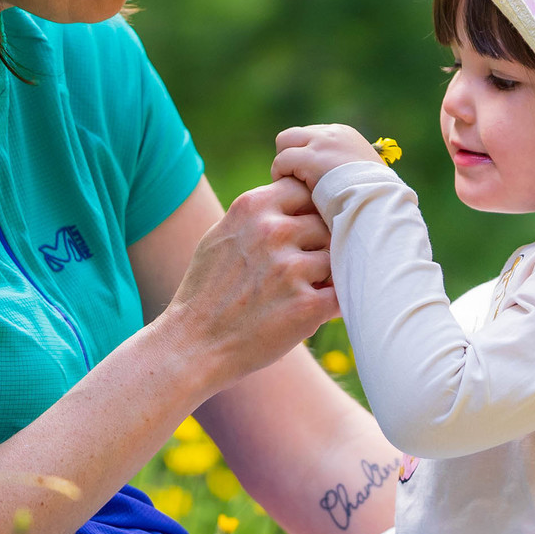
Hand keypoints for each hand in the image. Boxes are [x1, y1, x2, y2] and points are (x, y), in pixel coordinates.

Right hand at [172, 178, 338, 382]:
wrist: (192, 345)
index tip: (302, 231)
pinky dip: (333, 303)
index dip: (311, 210)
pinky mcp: (307, 306)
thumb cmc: (208, 291)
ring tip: (297, 293)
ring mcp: (291, 268)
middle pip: (326, 222)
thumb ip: (260, 213)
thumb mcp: (223, 235)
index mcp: (252, 207)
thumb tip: (300, 194)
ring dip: (325, 275)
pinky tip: (311, 312)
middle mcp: (273, 232)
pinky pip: (342, 294)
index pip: (307, 188)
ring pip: (336, 257)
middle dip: (319, 245)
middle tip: (298, 270)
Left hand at [273, 123, 382, 192]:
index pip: (312, 135)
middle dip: (290, 155)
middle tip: (292, 179)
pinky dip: (280, 175)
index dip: (304, 155)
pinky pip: (281, 161)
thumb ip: (345, 169)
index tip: (305, 175)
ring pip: (285, 142)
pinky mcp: (309, 158)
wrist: (376, 202)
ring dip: (284, 164)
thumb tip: (332, 180)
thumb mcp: (362, 175)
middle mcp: (332, 134)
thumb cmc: (371, 197)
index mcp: (346, 135)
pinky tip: (289, 190)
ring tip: (289, 185)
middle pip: (295, 135)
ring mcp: (320, 143)